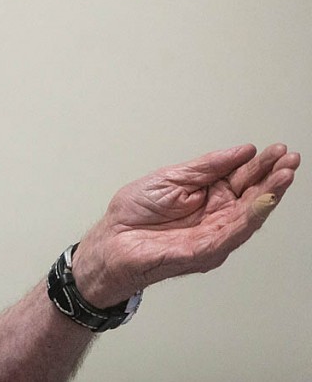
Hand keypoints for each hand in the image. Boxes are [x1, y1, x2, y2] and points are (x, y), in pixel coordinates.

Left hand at [73, 143, 299, 306]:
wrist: (110, 241)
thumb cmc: (133, 214)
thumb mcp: (170, 178)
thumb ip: (206, 166)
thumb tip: (242, 151)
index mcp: (207, 195)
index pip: (241, 177)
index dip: (260, 164)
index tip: (276, 149)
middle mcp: (216, 216)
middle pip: (252, 194)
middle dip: (273, 176)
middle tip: (290, 159)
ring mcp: (213, 235)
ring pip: (250, 214)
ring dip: (270, 194)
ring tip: (285, 174)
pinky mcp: (205, 250)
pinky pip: (233, 233)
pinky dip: (251, 216)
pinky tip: (264, 199)